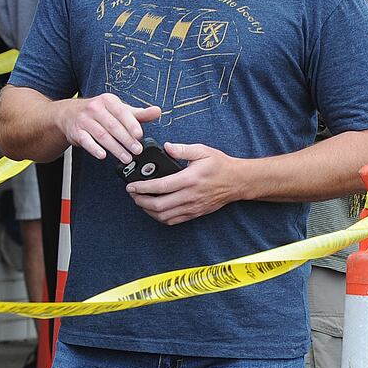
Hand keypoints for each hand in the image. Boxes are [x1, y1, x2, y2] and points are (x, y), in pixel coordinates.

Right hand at [60, 94, 162, 164]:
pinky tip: (102, 155)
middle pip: (113, 126)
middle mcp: (95, 108)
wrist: (69, 114)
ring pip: (101, 135)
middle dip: (126, 140)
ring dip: (115, 148)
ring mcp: (84, 120)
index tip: (140, 135)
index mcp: (108, 101)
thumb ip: (138, 114)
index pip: (122, 113)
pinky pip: (85, 141)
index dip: (131, 124)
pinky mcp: (76, 131)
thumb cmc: (99, 113)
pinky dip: (94, 148)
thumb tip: (158, 111)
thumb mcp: (118, 110)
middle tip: (137, 151)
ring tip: (126, 158)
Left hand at [125, 142, 245, 224]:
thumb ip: (182, 149)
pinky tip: (154, 209)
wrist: (237, 182)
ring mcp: (192, 207)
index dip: (142, 187)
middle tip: (132, 193)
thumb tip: (166, 147)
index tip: (131, 185)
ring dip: (148, 210)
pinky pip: (173, 221)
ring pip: (163, 216)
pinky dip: (159, 217)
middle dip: (140, 200)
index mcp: (189, 179)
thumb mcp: (202, 150)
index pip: (160, 187)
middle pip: (158, 205)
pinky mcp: (194, 213)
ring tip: (140, 201)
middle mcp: (189, 196)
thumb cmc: (219, 165)